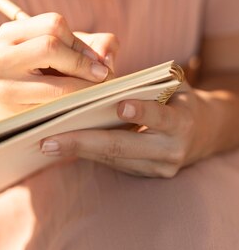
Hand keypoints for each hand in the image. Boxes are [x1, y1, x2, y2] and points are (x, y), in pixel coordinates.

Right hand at [0, 12, 117, 116]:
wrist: (19, 109)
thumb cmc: (51, 72)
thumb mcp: (71, 50)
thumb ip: (99, 44)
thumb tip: (106, 58)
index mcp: (9, 33)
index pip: (52, 25)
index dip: (79, 42)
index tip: (96, 59)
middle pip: (49, 46)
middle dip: (82, 62)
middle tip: (103, 75)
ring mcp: (3, 88)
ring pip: (54, 84)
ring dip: (85, 88)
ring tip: (99, 91)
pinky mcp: (14, 114)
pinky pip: (55, 109)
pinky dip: (76, 106)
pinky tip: (85, 105)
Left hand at [40, 82, 212, 177]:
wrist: (203, 131)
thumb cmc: (178, 98)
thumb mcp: (171, 84)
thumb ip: (144, 82)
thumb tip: (101, 74)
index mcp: (181, 122)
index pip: (161, 118)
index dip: (141, 112)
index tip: (120, 106)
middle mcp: (170, 150)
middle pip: (122, 147)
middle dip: (83, 142)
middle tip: (49, 140)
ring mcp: (157, 167)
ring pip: (112, 158)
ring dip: (77, 150)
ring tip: (47, 143)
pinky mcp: (145, 175)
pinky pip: (113, 163)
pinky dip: (88, 153)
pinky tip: (63, 146)